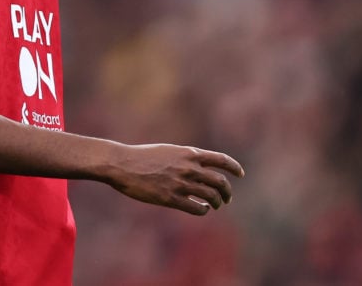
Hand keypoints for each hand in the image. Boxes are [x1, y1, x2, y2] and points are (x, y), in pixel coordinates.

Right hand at [107, 143, 244, 215]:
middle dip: (227, 192)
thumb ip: (185, 157)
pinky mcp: (171, 198)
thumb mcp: (167, 150)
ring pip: (211, 196)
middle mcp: (188, 167)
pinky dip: (203, 210)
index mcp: (188, 153)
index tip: (240, 174)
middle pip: (220, 182)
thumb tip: (199, 166)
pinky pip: (197, 208)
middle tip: (226, 198)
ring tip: (214, 205)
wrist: (122, 164)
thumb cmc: (141, 157)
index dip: (234, 168)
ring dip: (216, 202)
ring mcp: (181, 183)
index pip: (221, 160)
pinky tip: (202, 209)